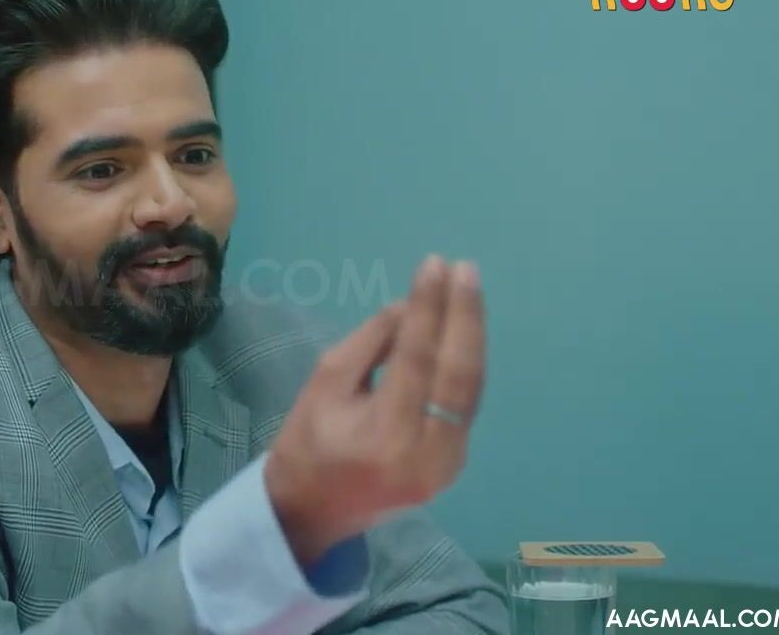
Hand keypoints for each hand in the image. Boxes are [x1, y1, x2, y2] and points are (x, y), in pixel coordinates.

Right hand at [264, 254, 485, 565]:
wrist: (312, 512)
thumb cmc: (307, 444)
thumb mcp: (324, 384)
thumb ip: (370, 343)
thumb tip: (411, 307)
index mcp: (385, 435)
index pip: (416, 359)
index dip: (428, 308)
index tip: (433, 265)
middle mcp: (426, 454)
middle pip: (457, 374)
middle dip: (464, 316)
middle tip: (464, 269)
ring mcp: (447, 465)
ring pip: (470, 389)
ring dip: (471, 336)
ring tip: (467, 288)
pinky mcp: (454, 465)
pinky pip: (464, 404)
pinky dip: (464, 363)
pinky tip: (462, 329)